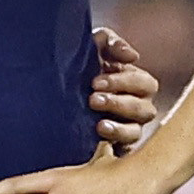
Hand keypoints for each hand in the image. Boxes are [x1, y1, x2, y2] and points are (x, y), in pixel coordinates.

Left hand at [88, 25, 160, 157]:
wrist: (49, 93)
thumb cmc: (78, 67)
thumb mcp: (91, 48)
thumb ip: (109, 42)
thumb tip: (132, 56)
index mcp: (136, 84)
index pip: (144, 84)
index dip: (123, 82)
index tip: (95, 82)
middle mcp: (137, 107)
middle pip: (144, 109)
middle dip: (119, 103)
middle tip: (93, 99)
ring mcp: (127, 129)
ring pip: (136, 132)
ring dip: (118, 128)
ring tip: (99, 124)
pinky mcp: (114, 148)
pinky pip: (123, 152)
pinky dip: (114, 146)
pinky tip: (99, 141)